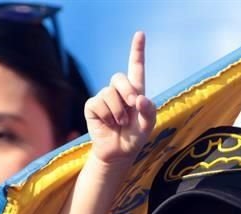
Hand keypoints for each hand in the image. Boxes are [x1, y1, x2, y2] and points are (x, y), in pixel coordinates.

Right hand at [85, 31, 156, 166]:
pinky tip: (109, 124)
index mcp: (136, 92)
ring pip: (109, 93)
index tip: (140, 34)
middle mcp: (119, 91)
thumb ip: (148, 112)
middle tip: (133, 106)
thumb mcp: (147, 126)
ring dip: (118, 111)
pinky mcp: (92, 106)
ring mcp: (104, 97)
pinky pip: (98, 104)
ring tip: (121, 123)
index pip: (136, 67)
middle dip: (127, 91)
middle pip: (119, 77)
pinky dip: (107, 116)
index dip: (137, 50)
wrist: (119, 153)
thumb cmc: (135, 138)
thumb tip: (140, 98)